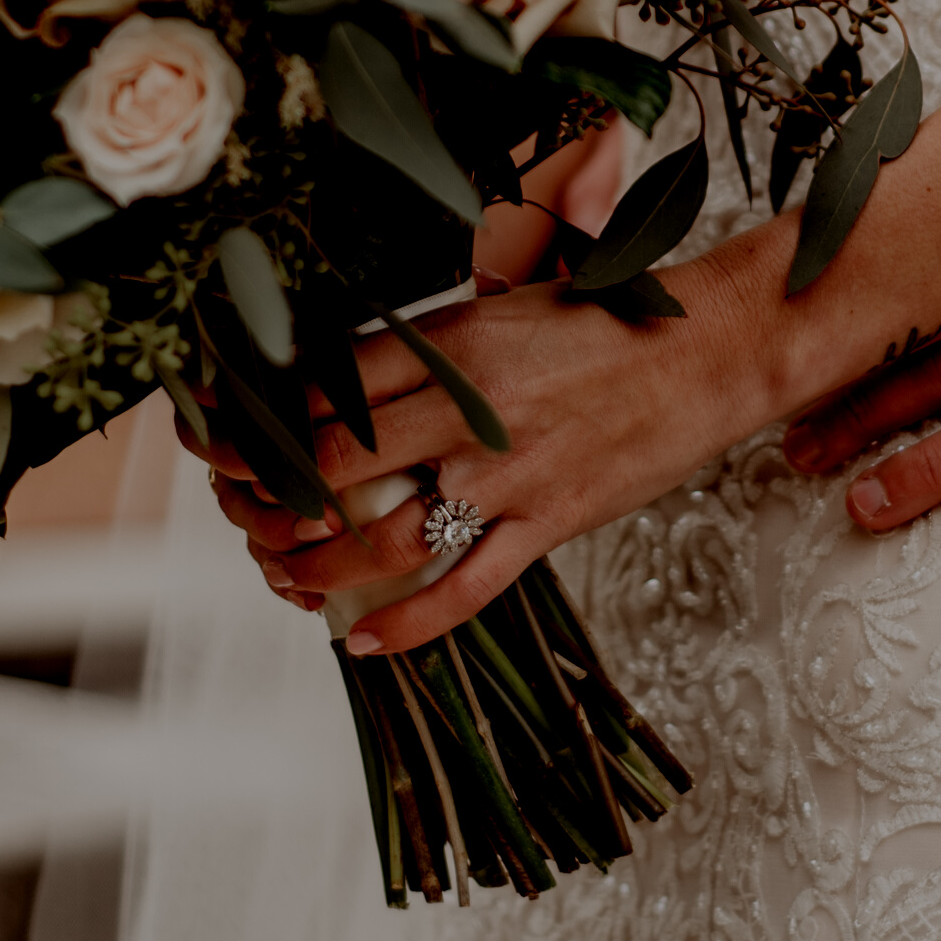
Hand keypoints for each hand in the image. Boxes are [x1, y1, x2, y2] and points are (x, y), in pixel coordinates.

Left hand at [190, 237, 793, 654]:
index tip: (222, 440)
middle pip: (335, 463)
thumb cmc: (617, 318)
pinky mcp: (553, 521)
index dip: (259, 420)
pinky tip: (360, 640)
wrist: (718, 346)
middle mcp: (473, 406)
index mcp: (456, 337)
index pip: (326, 384)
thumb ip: (435, 340)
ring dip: (318, 566)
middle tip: (243, 514)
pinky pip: (466, 587)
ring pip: (385, 536)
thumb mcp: (510, 301)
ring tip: (285, 576)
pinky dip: (407, 623)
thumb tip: (353, 374)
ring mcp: (513, 472)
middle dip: (269, 499)